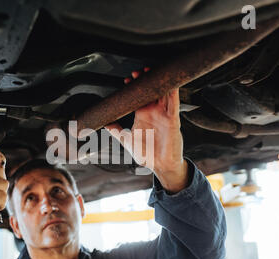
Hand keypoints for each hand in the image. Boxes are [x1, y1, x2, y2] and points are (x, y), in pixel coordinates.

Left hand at [105, 68, 188, 192]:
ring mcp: (164, 114)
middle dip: (145, 79)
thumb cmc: (147, 154)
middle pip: (152, 90)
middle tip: (137, 72)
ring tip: (150, 71)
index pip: (139, 95)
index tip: (127, 80)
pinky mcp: (173, 120)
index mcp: (143, 114)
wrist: (160, 166)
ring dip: (158, 81)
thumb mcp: (126, 140)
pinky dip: (173, 92)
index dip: (134, 86)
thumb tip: (104, 123)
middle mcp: (155, 112)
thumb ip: (116, 130)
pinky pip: (174, 103)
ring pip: (163, 92)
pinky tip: (170, 84)